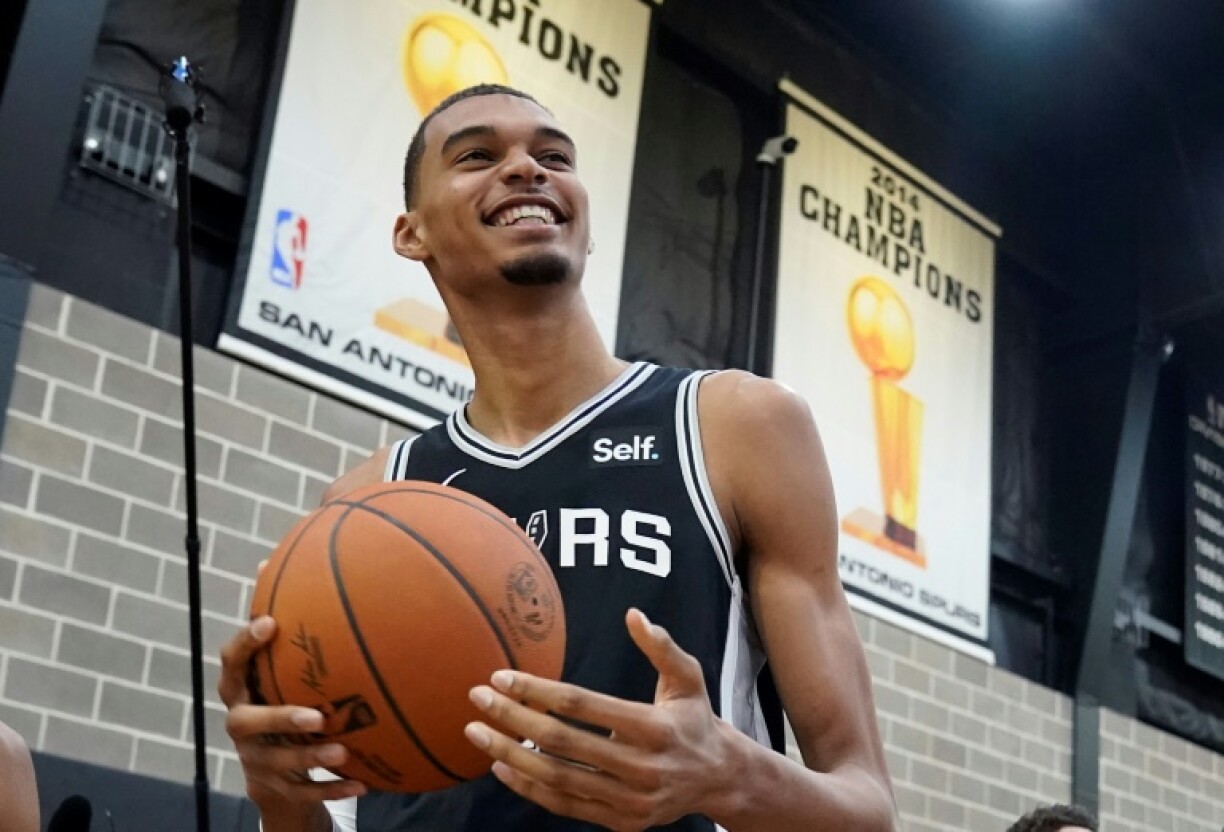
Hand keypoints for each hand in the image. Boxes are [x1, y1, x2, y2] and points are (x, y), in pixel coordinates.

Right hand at [218, 616, 366, 811]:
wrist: (271, 772)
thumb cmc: (276, 700)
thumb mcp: (275, 669)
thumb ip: (278, 625)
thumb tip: (271, 559)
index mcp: (240, 690)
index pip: (232, 664)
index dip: (246, 644)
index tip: (271, 622)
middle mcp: (242, 724)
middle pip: (247, 722)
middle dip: (279, 717)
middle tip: (316, 715)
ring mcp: (256, 758)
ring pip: (279, 761)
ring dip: (311, 758)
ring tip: (343, 751)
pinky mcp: (276, 786)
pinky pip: (304, 792)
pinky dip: (332, 788)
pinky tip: (362, 782)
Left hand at [463, 609, 735, 830]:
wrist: (719, 779)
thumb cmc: (694, 719)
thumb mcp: (688, 678)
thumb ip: (662, 647)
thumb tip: (634, 615)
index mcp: (653, 727)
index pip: (582, 705)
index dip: (538, 691)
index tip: (503, 676)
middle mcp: (640, 767)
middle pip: (562, 743)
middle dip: (513, 719)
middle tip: (478, 698)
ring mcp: (628, 799)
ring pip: (557, 778)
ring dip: (510, 756)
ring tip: (477, 734)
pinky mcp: (619, 820)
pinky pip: (565, 805)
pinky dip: (530, 788)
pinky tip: (502, 767)